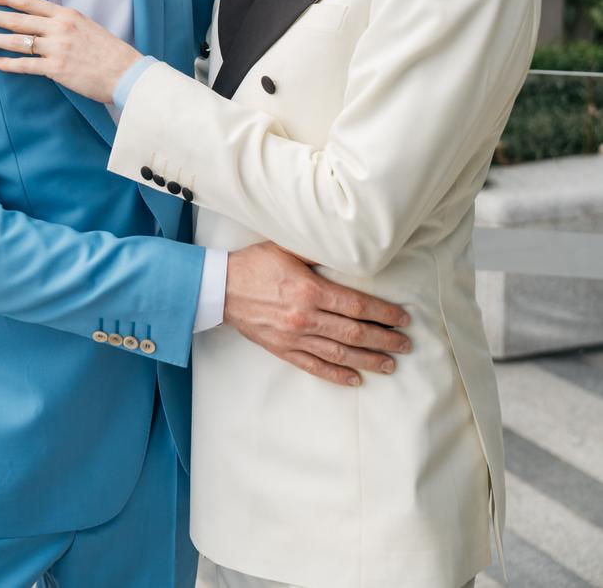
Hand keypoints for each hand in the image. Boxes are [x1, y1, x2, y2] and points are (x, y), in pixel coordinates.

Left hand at [0, 0, 140, 102]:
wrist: (125, 71)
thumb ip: (63, 23)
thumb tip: (41, 22)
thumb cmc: (107, 50)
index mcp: (66, 15)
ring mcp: (57, 48)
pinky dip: (8, 63)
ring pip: (17, 42)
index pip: (29, 2)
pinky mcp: (56, 69)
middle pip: (17, 20)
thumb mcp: (86, 26)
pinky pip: (26, 65)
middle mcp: (59, 28)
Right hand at [224, 242, 410, 386]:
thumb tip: (346, 246)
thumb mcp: (287, 247)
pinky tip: (355, 380)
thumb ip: (317, 251)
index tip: (402, 318)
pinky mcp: (283, 350)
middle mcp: (305, 317)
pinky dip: (337, 376)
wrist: (220, 287)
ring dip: (368, 361)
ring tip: (390, 365)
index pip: (356, 305)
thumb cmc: (254, 263)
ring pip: (339, 354)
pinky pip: (315, 367)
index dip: (383, 313)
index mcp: (310, 290)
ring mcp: (294, 337)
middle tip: (405, 344)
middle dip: (384, 339)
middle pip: (354, 333)